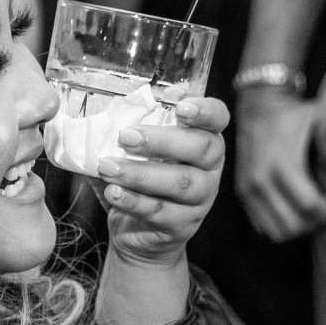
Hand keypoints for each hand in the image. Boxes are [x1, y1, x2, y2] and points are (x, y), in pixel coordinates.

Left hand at [100, 97, 229, 269]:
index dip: (205, 111)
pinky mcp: (183, 225)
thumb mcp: (139, 146)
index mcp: (205, 138)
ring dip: (140, 174)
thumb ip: (144, 119)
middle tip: (125, 136)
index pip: (218, 118)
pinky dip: (134, 201)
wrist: (137, 232)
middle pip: (202, 148)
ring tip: (107, 167)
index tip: (181, 108)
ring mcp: (201, 199)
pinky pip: (161, 211)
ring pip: (180, 183)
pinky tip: (113, 192)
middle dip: (162, 141)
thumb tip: (150, 92)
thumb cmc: (140, 178)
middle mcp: (210, 168)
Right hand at [233, 87, 325, 241]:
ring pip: (276, 231)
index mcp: (283, 163)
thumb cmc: (294, 115)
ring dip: (296, 229)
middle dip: (314, 224)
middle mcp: (261, 179)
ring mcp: (249, 188)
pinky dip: (279, 225)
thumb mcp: (318, 123)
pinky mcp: (242, 193)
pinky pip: (262, 226)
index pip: (309, 205)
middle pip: (292, 225)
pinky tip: (293, 212)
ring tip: (311, 216)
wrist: (258, 106)